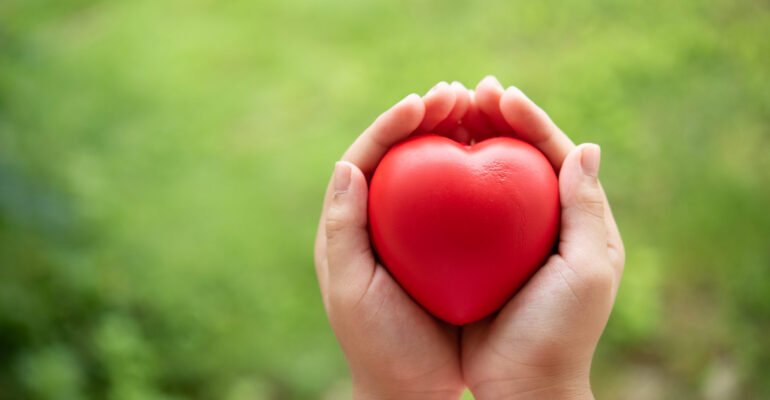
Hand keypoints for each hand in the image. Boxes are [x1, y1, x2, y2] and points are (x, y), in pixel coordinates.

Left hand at [313, 82, 470, 399]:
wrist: (409, 391)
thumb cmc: (378, 345)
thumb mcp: (353, 291)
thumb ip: (344, 229)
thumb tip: (347, 165)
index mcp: (349, 225)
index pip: (366, 158)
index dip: (392, 125)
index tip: (424, 102)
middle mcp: (378, 220)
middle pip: (400, 154)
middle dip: (425, 118)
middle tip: (460, 92)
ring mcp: (412, 232)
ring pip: (430, 170)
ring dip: (452, 135)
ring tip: (480, 109)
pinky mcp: (442, 248)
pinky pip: (457, 200)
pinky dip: (475, 173)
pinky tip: (500, 157)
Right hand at [460, 76, 625, 398]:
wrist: (522, 386)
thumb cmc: (560, 332)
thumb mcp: (588, 270)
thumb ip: (586, 209)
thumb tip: (587, 146)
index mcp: (575, 219)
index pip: (555, 154)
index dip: (530, 119)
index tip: (501, 94)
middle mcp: (540, 220)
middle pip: (517, 156)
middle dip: (495, 119)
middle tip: (468, 91)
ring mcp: (504, 237)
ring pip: (484, 175)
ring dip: (466, 139)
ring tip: (445, 112)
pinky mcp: (473, 254)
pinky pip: (457, 208)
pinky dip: (443, 180)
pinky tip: (422, 162)